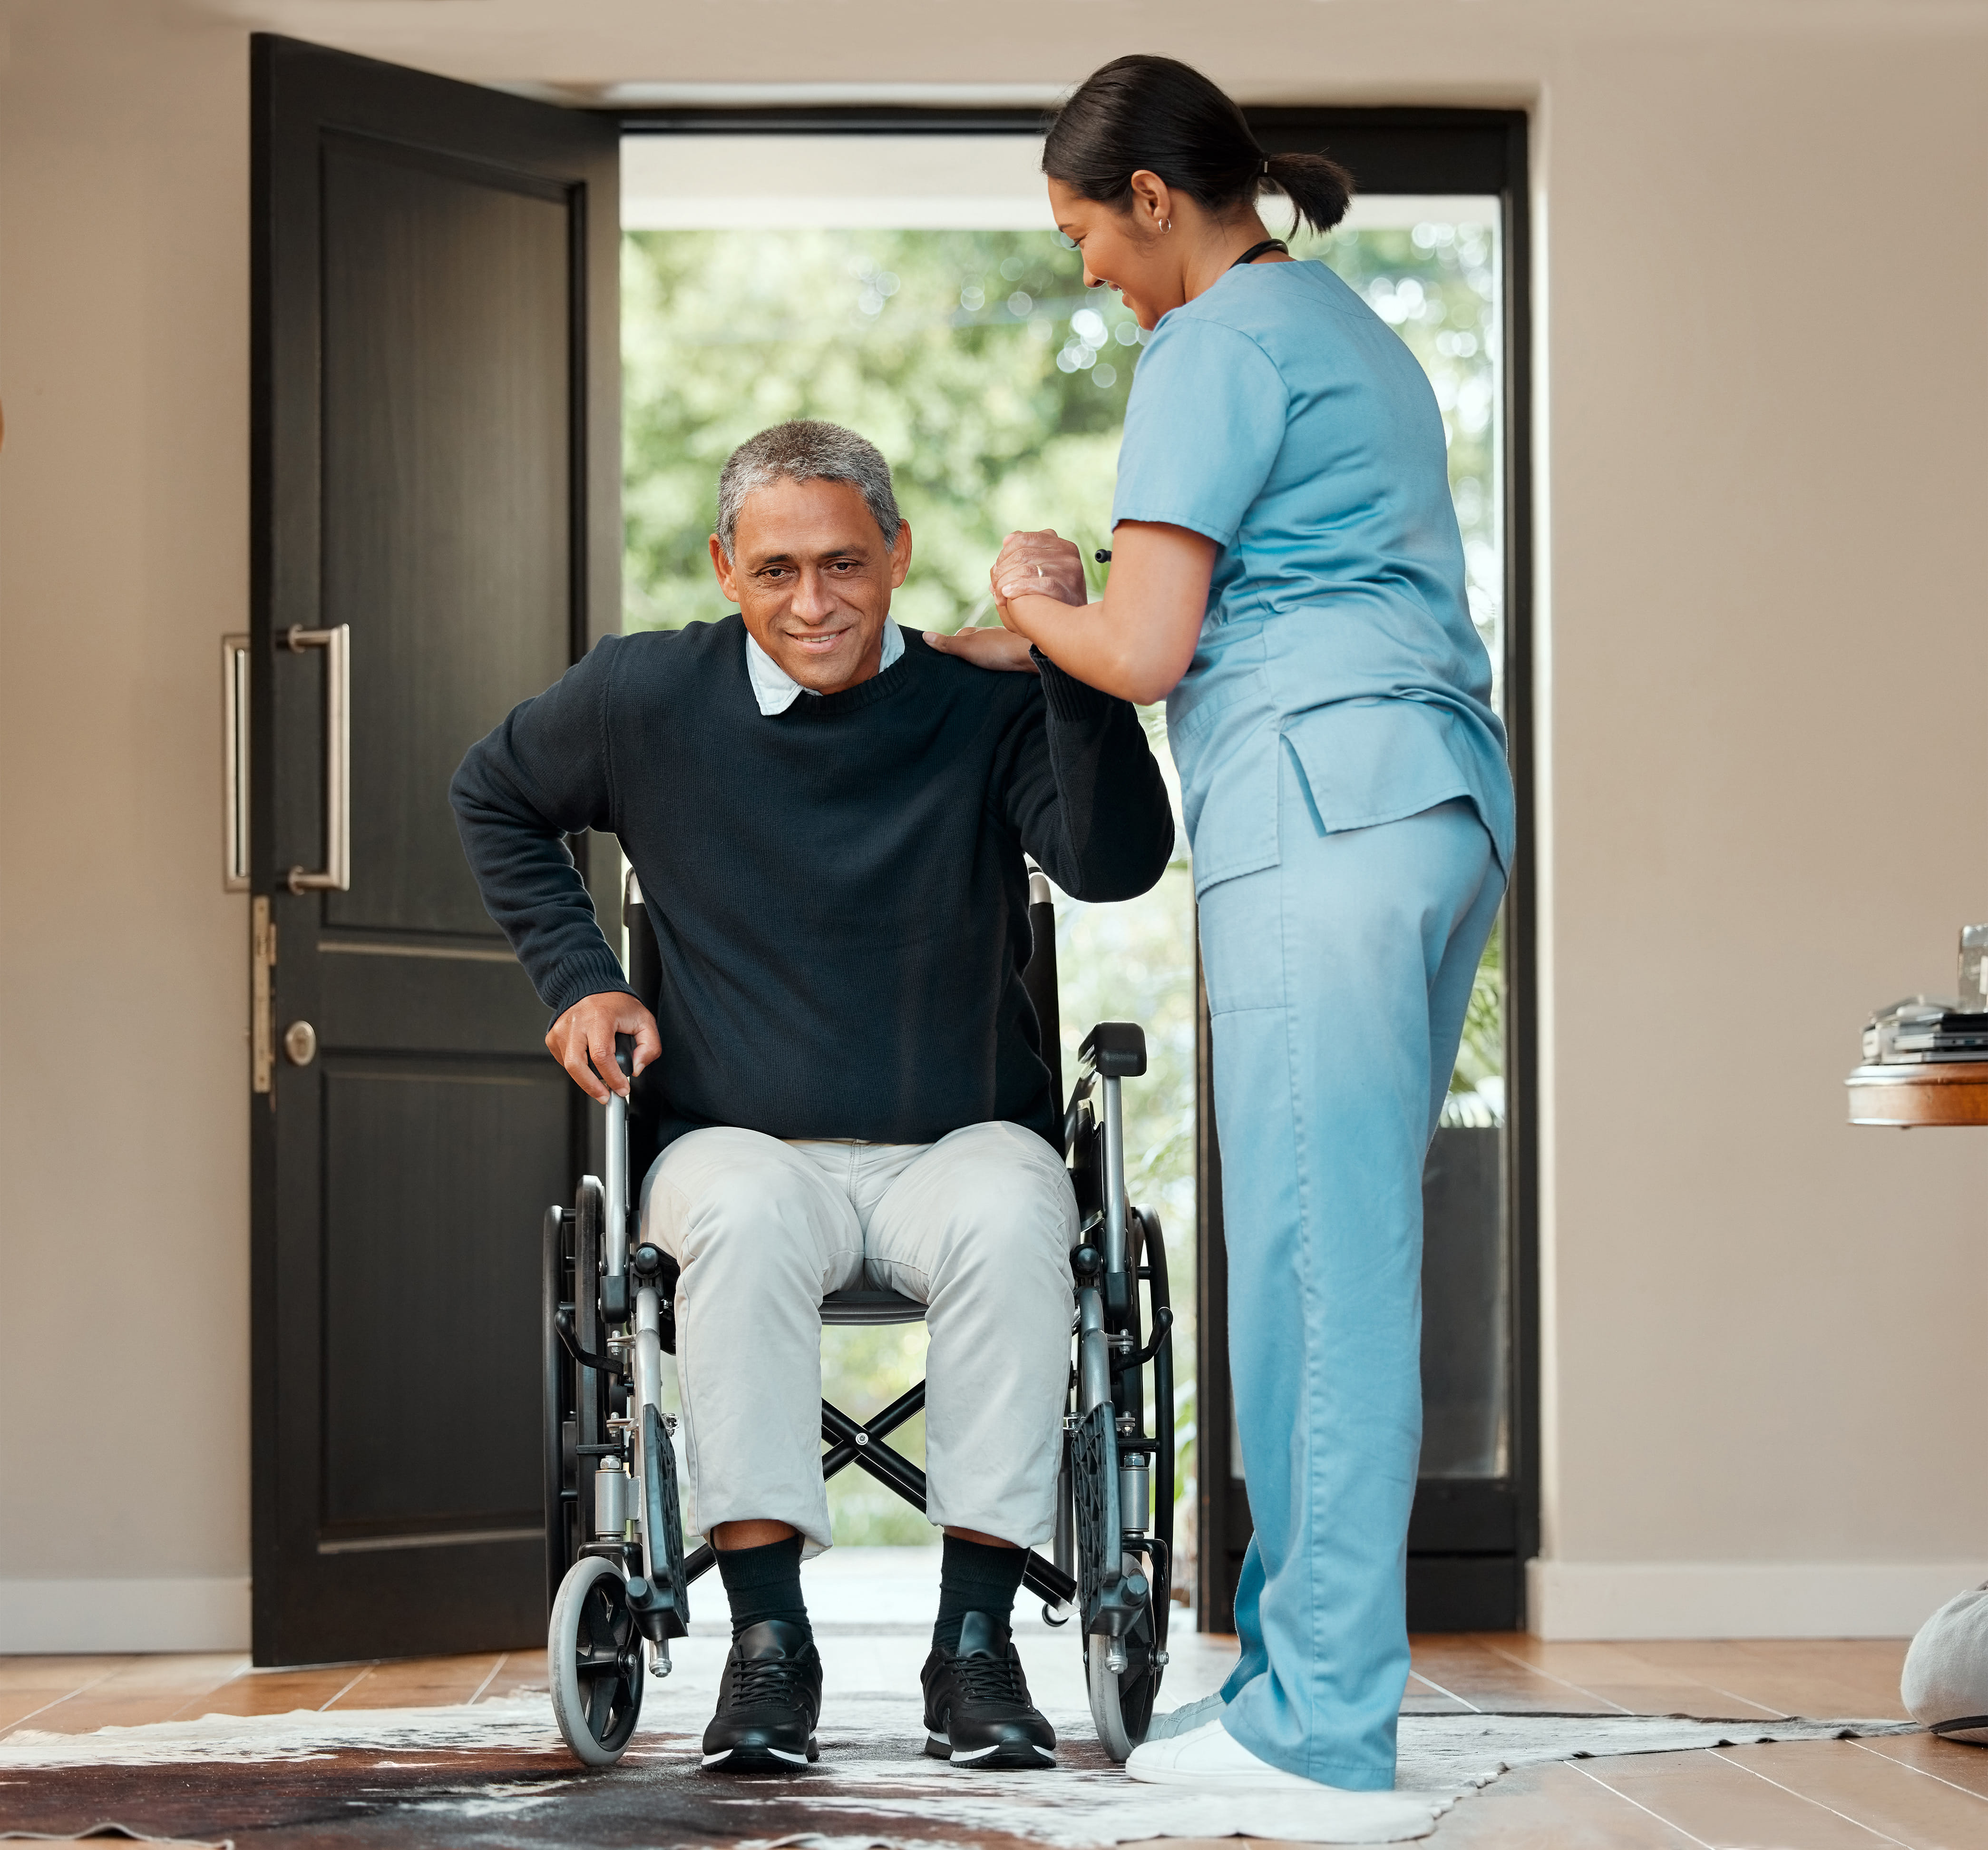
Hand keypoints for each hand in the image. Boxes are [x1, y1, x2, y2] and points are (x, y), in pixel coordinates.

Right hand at [546, 991, 660, 1102]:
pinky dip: (577, 1067)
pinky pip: (564, 1061)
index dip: (612, 1077)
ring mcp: (561, 1030)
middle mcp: (576, 1023)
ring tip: (601, 1079)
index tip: (622, 1088)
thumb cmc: (615, 1003)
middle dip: (591, 1087)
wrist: (589, 987)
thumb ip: (649, 1046)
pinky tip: (589, 1061)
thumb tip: (637, 1068)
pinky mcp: (553, 1037)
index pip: (601, 1055)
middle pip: (576, 1065)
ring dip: (586, 1078)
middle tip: (605, 1096)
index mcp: (599, 1017)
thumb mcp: (644, 1020)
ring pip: (569, 1066)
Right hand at [922, 626, 1039, 672]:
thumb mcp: (968, 647)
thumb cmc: (999, 650)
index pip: (955, 639)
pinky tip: (993, 676)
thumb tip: (924, 635)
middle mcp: (986, 635)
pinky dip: (992, 667)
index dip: (948, 651)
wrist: (1032, 654)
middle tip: (957, 675)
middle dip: (964, 658)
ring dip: (979, 664)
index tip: (943, 665)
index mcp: (973, 631)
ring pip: (984, 654)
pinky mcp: (1012, 654)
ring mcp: (1000, 644)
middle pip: (970, 647)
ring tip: (974, 679)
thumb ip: (947, 644)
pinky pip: (997, 661)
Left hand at [990, 529, 1086, 627]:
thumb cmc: (1050, 598)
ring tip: (998, 596)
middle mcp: (1067, 554)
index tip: (996, 571)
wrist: (1070, 626)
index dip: (1004, 555)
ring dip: (1005, 582)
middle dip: (1002, 571)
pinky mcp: (1068, 590)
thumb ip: (1023, 551)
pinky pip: (1038, 584)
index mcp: (1060, 545)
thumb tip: (1006, 540)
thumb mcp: (1038, 569)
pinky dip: (1018, 588)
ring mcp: (1069, 572)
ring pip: (1026, 568)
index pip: (1023, 539)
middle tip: (994, 588)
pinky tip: (1007, 594)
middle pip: (1022, 554)